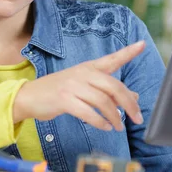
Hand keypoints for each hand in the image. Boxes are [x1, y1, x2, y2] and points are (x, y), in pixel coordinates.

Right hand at [13, 41, 144, 130]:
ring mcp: (72, 86)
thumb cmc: (58, 92)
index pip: (111, 59)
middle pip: (114, 86)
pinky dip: (99, 122)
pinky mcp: (64, 99)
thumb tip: (133, 97)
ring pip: (103, 101)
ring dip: (115, 116)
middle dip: (129, 104)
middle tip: (137, 117)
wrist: (29, 96)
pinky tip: (105, 127)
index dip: (128, 52)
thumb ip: (106, 91)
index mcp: (88, 68)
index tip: (142, 44)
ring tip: (119, 126)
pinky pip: (88, 112)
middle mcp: (82, 74)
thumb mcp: (83, 87)